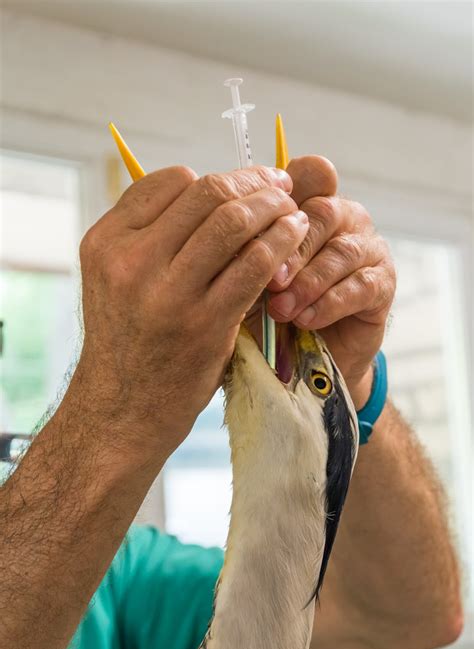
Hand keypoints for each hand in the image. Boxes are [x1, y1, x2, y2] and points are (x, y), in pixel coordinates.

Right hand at [73, 165, 307, 467]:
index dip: (215, 176)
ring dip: (273, 207)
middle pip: (206, 193)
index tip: (243, 182)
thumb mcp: (118, 281)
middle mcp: (131, 262)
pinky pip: (254, 265)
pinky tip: (294, 238)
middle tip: (279, 184)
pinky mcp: (205, 325)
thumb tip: (212, 194)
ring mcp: (168, 294)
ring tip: (292, 209)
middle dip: (252, 181)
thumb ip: (151, 237)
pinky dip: (281, 243)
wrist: (123, 410)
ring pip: (233, 222)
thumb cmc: (129, 342)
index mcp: (106, 243)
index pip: (169, 181)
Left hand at [265, 156, 395, 407]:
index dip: (288, 190)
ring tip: (282, 309)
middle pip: (323, 213)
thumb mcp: (251, 275)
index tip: (261, 218)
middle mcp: (345, 218)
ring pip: (342, 251)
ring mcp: (368, 249)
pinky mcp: (383, 284)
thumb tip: (217, 216)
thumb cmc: (274, 305)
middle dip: (292, 248)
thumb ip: (245, 244)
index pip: (310, 174)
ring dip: (309, 281)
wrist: (304, 356)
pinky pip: (361, 286)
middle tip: (269, 280)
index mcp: (311, 203)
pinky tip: (306, 320)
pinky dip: (330, 303)